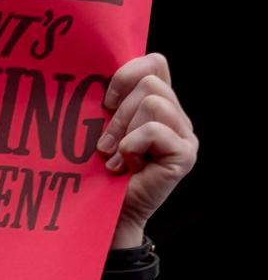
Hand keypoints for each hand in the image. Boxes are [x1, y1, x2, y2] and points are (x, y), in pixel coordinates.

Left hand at [95, 53, 195, 245]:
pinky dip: (131, 146)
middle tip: (104, 145)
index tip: (104, 102)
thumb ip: (109, 104)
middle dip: (118, 113)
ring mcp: (185, 134)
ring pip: (153, 102)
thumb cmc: (96, 174)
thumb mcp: (100, 130)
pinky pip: (154, 130)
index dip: (127, 75)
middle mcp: (176, 116)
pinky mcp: (184, 153)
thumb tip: (94, 74)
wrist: (104, 216)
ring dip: (123, 131)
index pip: (155, 63)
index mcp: (158, 105)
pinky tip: (125, 167)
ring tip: (114, 157)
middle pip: (150, 82)